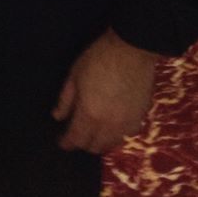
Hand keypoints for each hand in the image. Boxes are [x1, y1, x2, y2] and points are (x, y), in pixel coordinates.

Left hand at [52, 28, 157, 153]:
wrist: (132, 50)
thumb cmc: (98, 58)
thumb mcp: (74, 75)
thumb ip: (65, 100)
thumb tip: (57, 116)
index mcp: (90, 114)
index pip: (76, 138)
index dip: (66, 142)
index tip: (61, 142)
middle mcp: (109, 126)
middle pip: (94, 147)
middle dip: (82, 144)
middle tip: (75, 135)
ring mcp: (127, 124)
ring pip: (111, 145)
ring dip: (99, 142)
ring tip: (92, 133)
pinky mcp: (140, 118)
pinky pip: (126, 136)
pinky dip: (116, 136)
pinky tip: (110, 127)